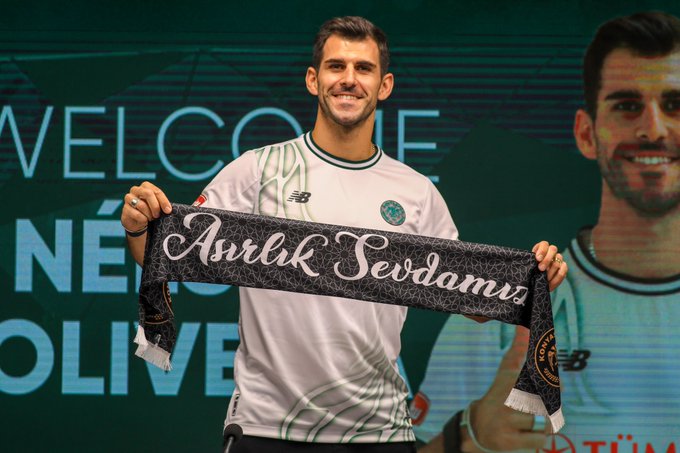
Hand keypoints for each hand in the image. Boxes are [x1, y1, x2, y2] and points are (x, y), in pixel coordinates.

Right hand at [121, 181, 171, 232]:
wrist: (137, 221)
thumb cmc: (150, 210)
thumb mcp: (157, 205)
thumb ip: (162, 204)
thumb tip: (168, 209)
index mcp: (146, 186)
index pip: (156, 191)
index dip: (163, 201)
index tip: (168, 210)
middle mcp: (136, 190)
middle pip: (148, 193)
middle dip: (155, 206)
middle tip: (158, 215)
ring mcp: (128, 198)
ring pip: (142, 205)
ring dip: (149, 214)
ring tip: (151, 218)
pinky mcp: (125, 208)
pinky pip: (136, 214)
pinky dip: (143, 219)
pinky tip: (145, 220)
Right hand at [465, 326, 548, 451]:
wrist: (476, 427)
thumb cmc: (499, 396)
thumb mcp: (506, 372)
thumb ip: (519, 350)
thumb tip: (525, 327)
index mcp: (509, 380)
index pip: (536, 376)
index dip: (549, 376)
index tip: (555, 376)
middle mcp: (506, 400)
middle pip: (545, 401)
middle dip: (550, 404)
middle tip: (543, 405)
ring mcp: (506, 421)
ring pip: (544, 422)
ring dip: (545, 423)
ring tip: (534, 421)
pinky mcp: (508, 442)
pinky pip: (539, 441)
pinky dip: (538, 439)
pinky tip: (526, 434)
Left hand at [532, 241, 567, 290]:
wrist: (535, 284)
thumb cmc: (530, 273)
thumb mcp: (528, 267)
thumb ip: (530, 262)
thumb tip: (532, 260)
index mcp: (540, 249)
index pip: (544, 244)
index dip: (542, 250)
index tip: (538, 259)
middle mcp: (550, 252)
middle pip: (553, 249)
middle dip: (547, 260)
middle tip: (541, 268)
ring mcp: (558, 259)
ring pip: (558, 259)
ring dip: (551, 270)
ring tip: (545, 278)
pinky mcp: (563, 268)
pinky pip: (564, 268)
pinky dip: (557, 275)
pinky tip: (550, 280)